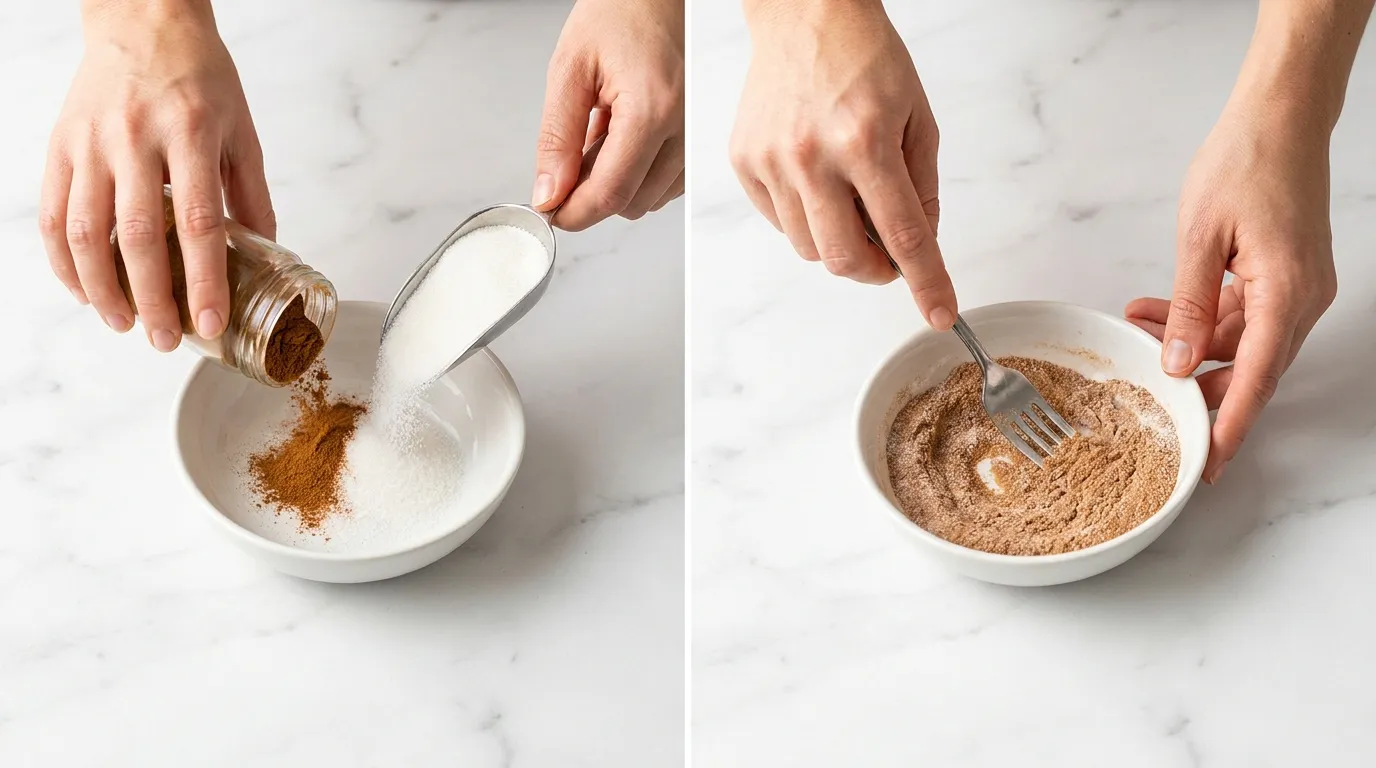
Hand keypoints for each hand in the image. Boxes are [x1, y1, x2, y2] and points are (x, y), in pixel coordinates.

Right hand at [40, 1, 273, 351]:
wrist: (143, 20)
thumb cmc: (199, 76)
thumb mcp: (241, 129)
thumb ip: (250, 193)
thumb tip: (267, 251)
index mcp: (191, 135)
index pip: (200, 223)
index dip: (205, 281)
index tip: (210, 323)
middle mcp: (137, 140)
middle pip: (141, 237)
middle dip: (152, 299)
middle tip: (165, 340)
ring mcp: (92, 143)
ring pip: (87, 231)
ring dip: (103, 289)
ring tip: (124, 324)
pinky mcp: (60, 145)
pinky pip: (54, 214)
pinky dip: (64, 261)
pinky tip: (84, 290)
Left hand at [532, 0, 684, 230]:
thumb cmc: (620, 12)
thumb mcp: (570, 71)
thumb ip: (557, 139)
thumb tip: (549, 193)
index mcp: (652, 110)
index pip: (612, 193)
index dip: (574, 212)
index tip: (551, 212)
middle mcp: (683, 128)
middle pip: (632, 203)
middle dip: (592, 196)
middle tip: (566, 163)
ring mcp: (695, 135)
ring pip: (650, 199)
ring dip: (616, 185)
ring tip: (597, 138)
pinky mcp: (697, 138)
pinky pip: (667, 183)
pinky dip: (637, 174)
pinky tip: (620, 140)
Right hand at [730, 0, 954, 329]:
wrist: (805, 15)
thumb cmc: (864, 56)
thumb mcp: (917, 116)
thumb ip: (923, 186)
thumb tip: (918, 242)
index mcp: (865, 141)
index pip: (904, 235)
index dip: (926, 282)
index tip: (940, 313)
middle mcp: (813, 156)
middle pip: (846, 259)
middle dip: (875, 270)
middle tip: (888, 253)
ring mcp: (772, 162)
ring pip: (810, 248)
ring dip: (839, 243)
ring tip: (850, 202)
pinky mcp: (745, 162)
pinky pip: (779, 223)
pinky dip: (806, 219)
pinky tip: (817, 181)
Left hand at [1126, 102, 1334, 483]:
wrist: (1280, 117)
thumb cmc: (1246, 162)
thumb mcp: (1200, 237)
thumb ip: (1187, 305)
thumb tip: (1175, 361)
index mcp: (1286, 293)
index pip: (1255, 378)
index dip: (1229, 425)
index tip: (1209, 463)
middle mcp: (1299, 298)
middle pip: (1248, 367)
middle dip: (1195, 384)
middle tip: (1149, 398)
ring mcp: (1293, 287)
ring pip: (1237, 340)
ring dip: (1186, 342)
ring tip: (1135, 326)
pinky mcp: (1280, 274)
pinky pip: (1239, 313)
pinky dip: (1198, 317)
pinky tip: (1155, 310)